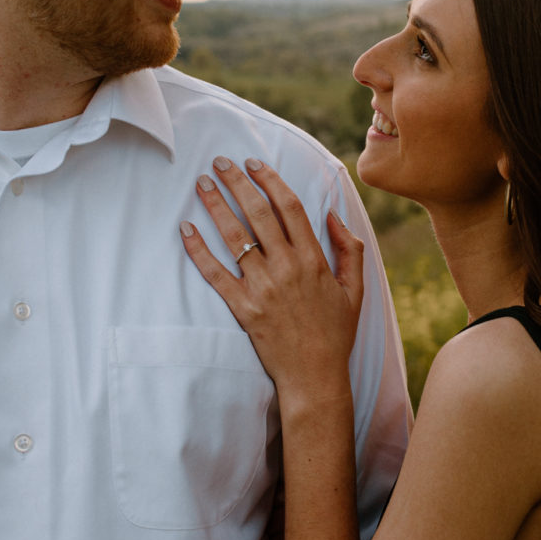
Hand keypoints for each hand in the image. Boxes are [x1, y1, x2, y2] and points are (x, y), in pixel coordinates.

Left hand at [180, 157, 364, 402]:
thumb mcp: (355, 289)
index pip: (289, 207)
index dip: (269, 180)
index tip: (253, 163)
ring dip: (216, 206)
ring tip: (202, 184)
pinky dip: (199, 252)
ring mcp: (264, 288)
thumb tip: (333, 213)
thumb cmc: (335, 333)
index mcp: (314, 260)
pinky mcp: (244, 309)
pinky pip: (216, 275)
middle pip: (257, 214)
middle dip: (237, 183)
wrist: (315, 377)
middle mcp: (287, 269)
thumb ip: (349, 248)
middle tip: (219, 162)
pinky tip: (185, 230)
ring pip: (234, 238)